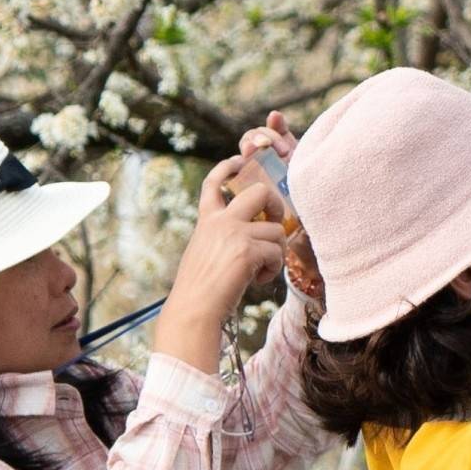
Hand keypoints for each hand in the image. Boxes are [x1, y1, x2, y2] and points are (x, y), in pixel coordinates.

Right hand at [155, 138, 289, 371]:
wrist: (194, 310)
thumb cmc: (199, 290)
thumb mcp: (204, 253)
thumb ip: (222, 238)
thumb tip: (254, 238)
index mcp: (207, 220)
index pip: (214, 183)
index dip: (228, 167)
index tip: (240, 160)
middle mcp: (221, 221)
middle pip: (260, 192)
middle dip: (275, 206)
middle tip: (274, 224)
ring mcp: (235, 234)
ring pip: (276, 229)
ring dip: (276, 251)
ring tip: (261, 269)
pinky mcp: (248, 251)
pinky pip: (276, 252)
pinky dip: (272, 268)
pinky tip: (257, 280)